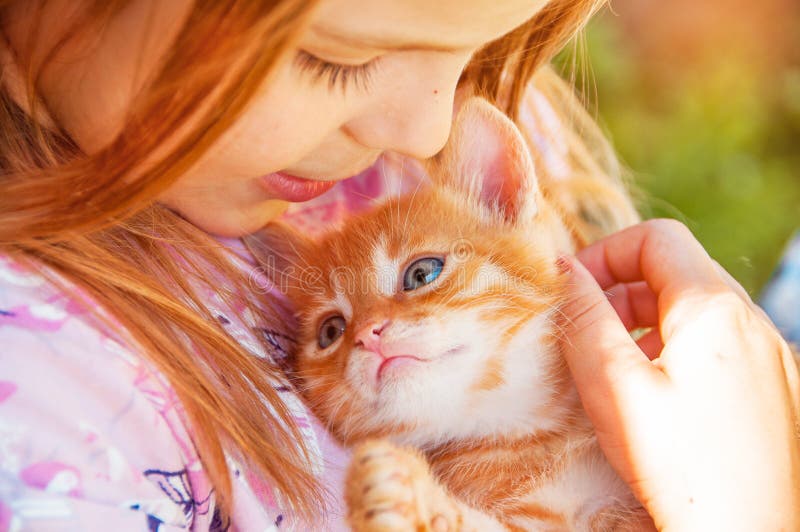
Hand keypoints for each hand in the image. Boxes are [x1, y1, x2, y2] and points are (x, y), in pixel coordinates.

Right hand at [558, 219, 799, 530]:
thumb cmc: (681, 466)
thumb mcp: (613, 384)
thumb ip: (584, 317)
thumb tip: (562, 269)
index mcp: (713, 308)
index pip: (655, 237)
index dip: (604, 253)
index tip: (572, 292)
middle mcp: (751, 321)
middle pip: (676, 270)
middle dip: (620, 289)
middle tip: (583, 330)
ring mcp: (770, 354)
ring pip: (696, 308)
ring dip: (646, 320)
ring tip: (613, 364)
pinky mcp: (774, 386)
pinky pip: (718, 343)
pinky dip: (676, 347)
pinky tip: (654, 392)